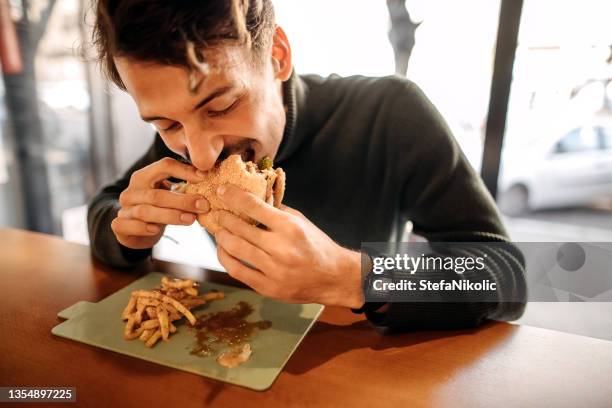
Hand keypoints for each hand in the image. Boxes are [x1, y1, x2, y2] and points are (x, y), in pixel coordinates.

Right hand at [112, 157, 209, 249]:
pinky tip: (156, 230)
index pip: (164, 166)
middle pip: (157, 194)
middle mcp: (132, 191)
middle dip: (183, 200)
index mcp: (144, 177)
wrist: (134, 230)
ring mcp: (124, 208)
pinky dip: (144, 228)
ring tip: (191, 219)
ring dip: (171, 216)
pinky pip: (130, 226)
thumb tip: (210, 182)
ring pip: (146, 211)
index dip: (184, 170)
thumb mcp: (169, 195)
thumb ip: (183, 189)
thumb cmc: (158, 209)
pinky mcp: (119, 226)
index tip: (204, 178)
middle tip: (204, 205)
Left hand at [213, 184, 364, 307]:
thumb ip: (276, 211)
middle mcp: (281, 248)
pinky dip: (226, 258)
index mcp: (290, 227)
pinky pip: (237, 271)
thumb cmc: (317, 245)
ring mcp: (274, 270)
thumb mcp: (301, 221)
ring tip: (219, 230)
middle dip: (223, 217)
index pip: (253, 206)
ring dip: (221, 237)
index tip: (222, 191)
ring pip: (235, 249)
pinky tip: (223, 250)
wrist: (333, 277)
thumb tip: (252, 199)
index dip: (233, 196)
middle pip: (239, 228)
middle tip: (217, 212)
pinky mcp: (268, 287)